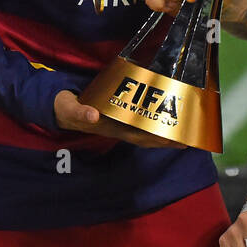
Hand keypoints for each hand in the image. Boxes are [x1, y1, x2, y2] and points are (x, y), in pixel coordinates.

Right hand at [53, 89, 182, 148]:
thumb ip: (79, 112)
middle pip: (147, 136)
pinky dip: (153, 120)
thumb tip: (93, 116)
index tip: (175, 139)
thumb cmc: (65, 107)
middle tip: (189, 136)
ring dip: (163, 131)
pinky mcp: (118, 114)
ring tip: (184, 128)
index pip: (138, 136)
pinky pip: (139, 120)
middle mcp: (117, 127)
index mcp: (110, 127)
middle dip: (167, 138)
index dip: (156, 138)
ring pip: (145, 130)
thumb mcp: (68, 108)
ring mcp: (118, 122)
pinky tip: (165, 117)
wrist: (57, 107)